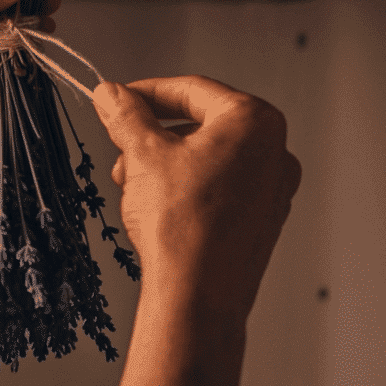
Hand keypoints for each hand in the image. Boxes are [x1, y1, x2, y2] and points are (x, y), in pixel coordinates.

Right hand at [93, 76, 301, 318]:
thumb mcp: (143, 154)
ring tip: (131, 183)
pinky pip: (220, 187)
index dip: (145, 92)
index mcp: (254, 122)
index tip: (116, 100)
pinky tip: (156, 205)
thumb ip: (126, 115)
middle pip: (201, 123)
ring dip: (165, 162)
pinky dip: (186, 186)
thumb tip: (111, 94)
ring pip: (207, 156)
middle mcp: (274, 151)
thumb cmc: (181, 224)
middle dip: (153, 134)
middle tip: (120, 147)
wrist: (198, 295)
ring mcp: (272, 188)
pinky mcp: (262, 220)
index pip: (191, 90)